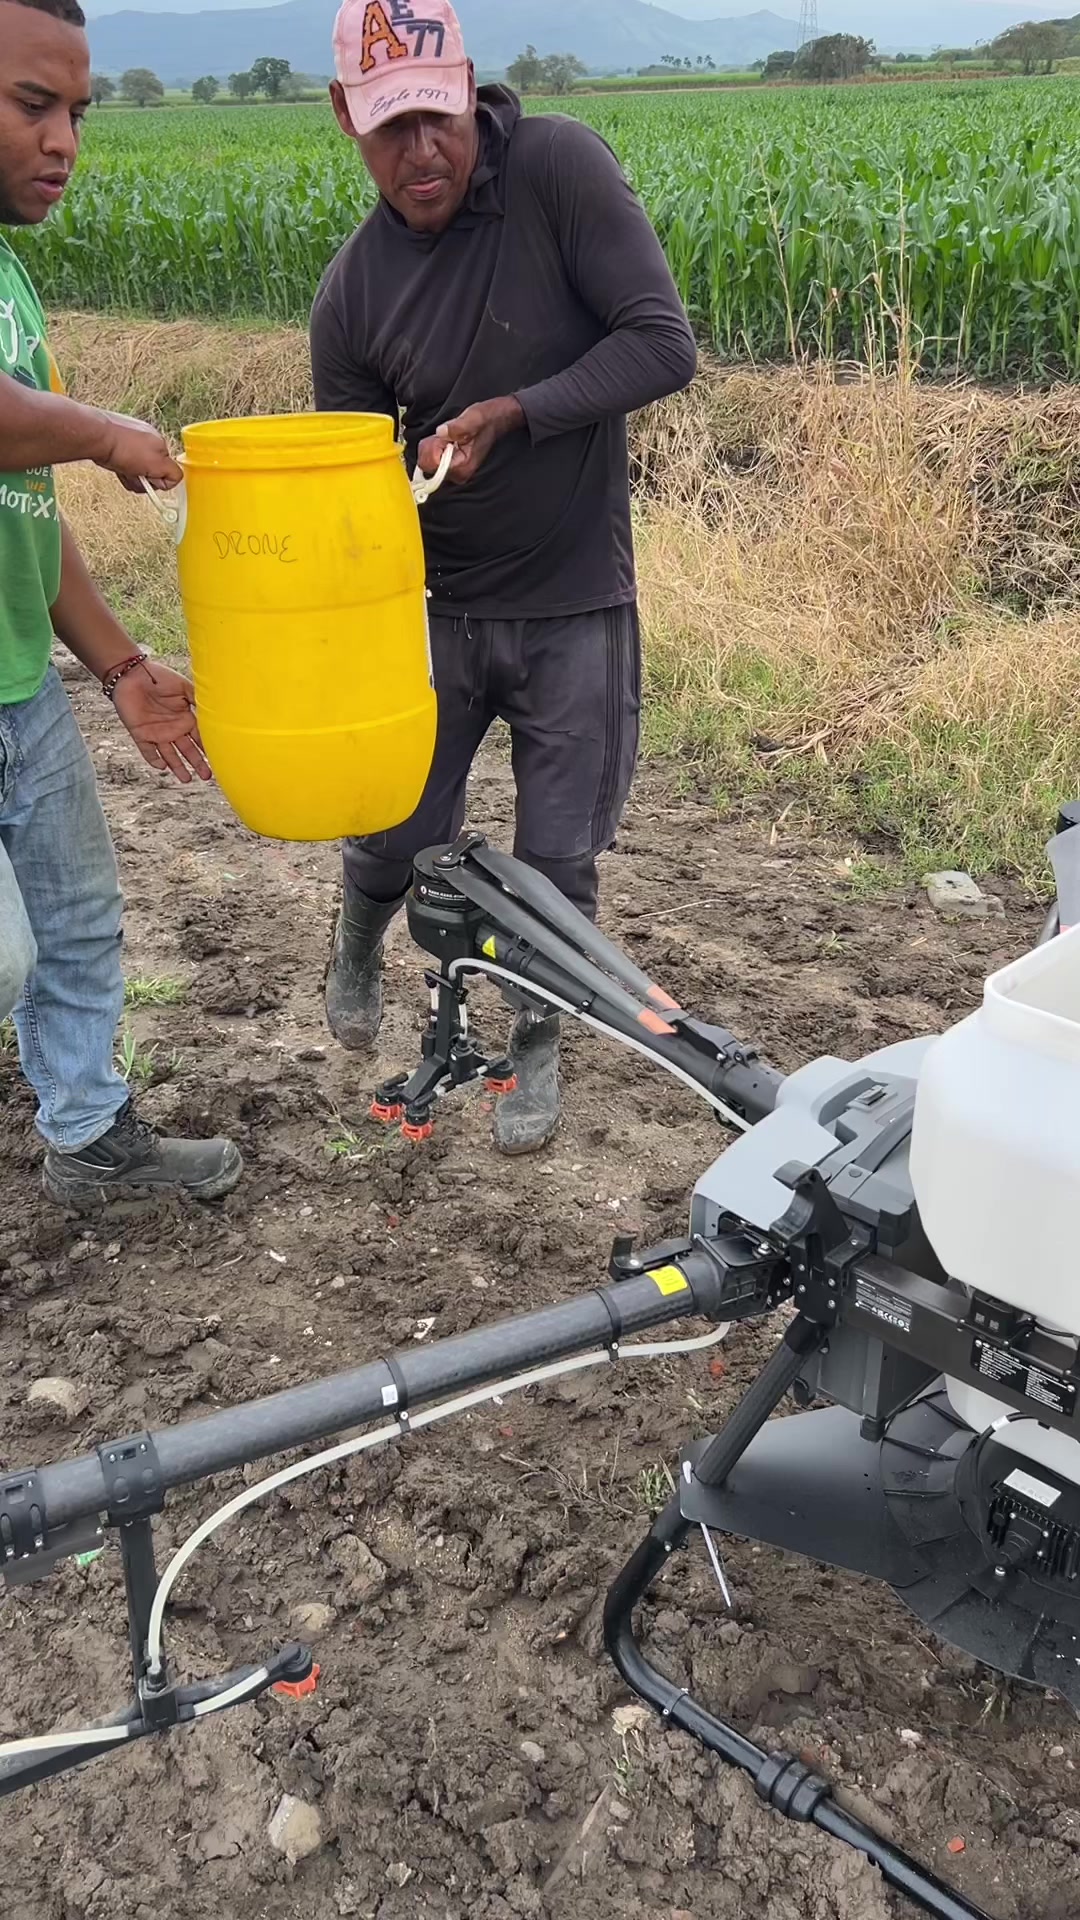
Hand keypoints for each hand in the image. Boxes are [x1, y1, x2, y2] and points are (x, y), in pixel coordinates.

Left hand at [96, 411, 183, 492]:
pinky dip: (120, 468)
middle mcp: (148, 439)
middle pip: (152, 471)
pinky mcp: (116, 441)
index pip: (168, 471)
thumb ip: (172, 473)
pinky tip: (114, 464)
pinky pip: (123, 462)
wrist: (95, 436)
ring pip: (137, 468)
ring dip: (130, 475)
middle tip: (132, 474)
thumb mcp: (157, 464)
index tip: (147, 478)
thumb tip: (173, 480)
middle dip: (143, 479)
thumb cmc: (123, 448)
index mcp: (160, 443)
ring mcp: (131, 439)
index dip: (158, 480)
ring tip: (121, 469)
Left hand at [111, 661, 211, 784]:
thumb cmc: (158, 677)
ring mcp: (157, 733)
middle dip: (198, 764)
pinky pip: (148, 751)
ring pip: (170, 755)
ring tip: (187, 779)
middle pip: (188, 751)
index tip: (220, 760)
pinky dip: (155, 760)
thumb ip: (197, 700)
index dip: (208, 749)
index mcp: (185, 718)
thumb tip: (215, 711)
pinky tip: (163, 767)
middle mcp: (173, 729)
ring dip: (178, 767)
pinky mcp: (140, 734)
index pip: (200, 738)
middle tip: (207, 776)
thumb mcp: (182, 686)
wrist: (131, 674)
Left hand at [416, 396, 524, 488]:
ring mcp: (454, 472)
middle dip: (432, 446)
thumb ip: (458, 427)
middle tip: (448, 435)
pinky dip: (434, 447)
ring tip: (450, 437)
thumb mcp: (473, 418)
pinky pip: (431, 460)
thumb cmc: (486, 419)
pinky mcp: (450, 468)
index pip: (432, 464)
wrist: (495, 420)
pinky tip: (447, 441)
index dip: (434, 446)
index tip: (446, 437)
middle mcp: (458, 475)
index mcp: (462, 467)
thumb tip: (441, 432)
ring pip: (427, 462)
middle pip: (427, 465)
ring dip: (434, 445)